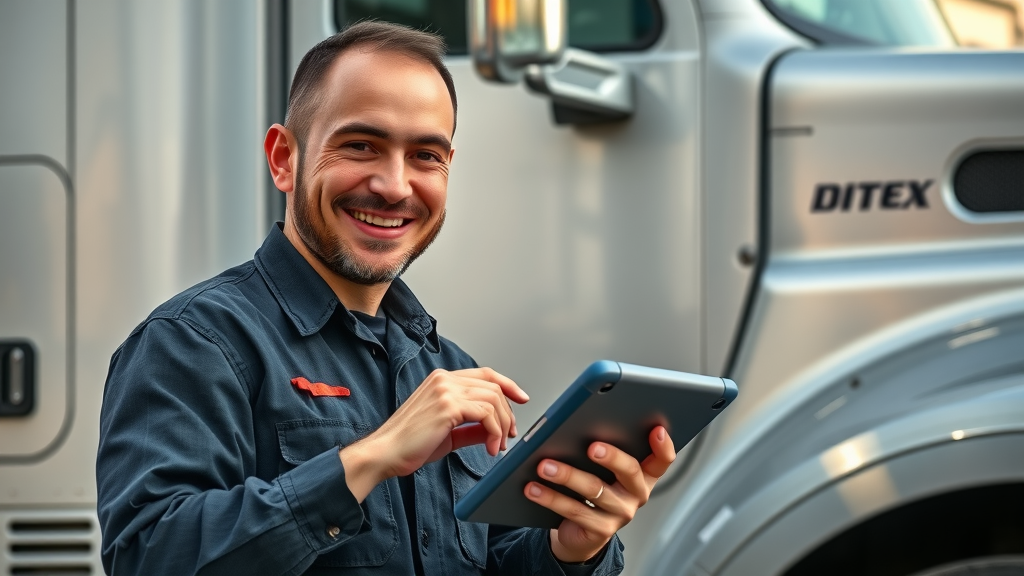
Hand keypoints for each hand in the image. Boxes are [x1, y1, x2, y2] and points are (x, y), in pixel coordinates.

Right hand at [340, 367, 528, 500]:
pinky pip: (486, 413)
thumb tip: (496, 428)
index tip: (521, 399)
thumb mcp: (448, 433)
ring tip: (499, 446)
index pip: (484, 374)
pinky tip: (491, 448)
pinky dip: (495, 432)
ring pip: (493, 399)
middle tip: (510, 434)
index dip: (507, 385)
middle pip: (493, 386)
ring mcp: (445, 390)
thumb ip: (472, 427)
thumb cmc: (409, 445)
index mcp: (442, 380)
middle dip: (508, 412)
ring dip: (502, 425)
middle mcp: (444, 379)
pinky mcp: (448, 405)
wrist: (385, 454)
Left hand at [524, 426, 675, 562]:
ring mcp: (621, 513)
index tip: (656, 428)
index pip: (662, 459)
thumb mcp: (603, 469)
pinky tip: (533, 488)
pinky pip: (574, 510)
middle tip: (592, 447)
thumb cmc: (593, 487)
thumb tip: (577, 425)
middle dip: (612, 457)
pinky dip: (550, 497)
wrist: (580, 531)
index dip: (663, 445)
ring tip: (544, 466)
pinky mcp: (601, 530)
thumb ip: (603, 448)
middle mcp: (637, 493)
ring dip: (567, 475)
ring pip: (595, 490)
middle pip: (630, 471)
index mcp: (644, 474)